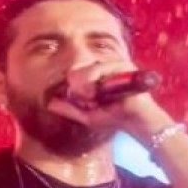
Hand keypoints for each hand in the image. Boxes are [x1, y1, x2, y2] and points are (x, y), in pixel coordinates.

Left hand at [47, 62, 175, 141]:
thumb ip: (70, 109)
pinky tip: (100, 93)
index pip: (74, 73)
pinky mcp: (124, 65)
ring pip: (89, 68)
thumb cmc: (114, 118)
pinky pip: (104, 68)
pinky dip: (98, 81)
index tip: (81, 101)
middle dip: (78, 86)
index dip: (72, 86)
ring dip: (87, 86)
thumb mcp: (88, 116)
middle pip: (78, 70)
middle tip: (87, 100)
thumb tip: (50, 103)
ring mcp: (114, 65)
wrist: (138, 122)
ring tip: (93, 98)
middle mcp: (103, 68)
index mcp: (94, 76)